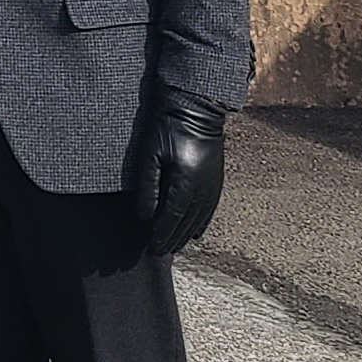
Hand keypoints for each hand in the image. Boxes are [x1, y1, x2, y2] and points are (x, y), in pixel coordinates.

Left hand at [125, 92, 228, 259]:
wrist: (196, 109)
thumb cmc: (168, 128)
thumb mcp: (150, 155)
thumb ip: (147, 186)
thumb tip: (144, 216)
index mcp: (185, 183)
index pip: (171, 218)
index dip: (161, 235)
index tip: (152, 248)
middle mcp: (203, 189)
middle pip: (186, 223)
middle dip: (173, 239)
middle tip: (160, 253)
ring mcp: (213, 185)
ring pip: (199, 219)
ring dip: (187, 235)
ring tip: (175, 246)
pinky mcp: (217, 179)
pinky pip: (210, 209)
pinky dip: (201, 224)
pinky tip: (195, 232)